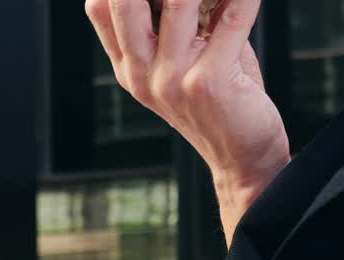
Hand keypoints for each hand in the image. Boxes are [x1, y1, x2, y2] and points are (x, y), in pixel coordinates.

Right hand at [86, 0, 290, 240]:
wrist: (244, 160)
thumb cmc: (220, 104)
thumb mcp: (184, 62)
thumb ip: (174, 22)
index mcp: (129, 68)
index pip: (100, 8)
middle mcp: (143, 74)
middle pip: (124, 0)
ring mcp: (173, 79)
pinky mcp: (211, 82)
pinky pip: (231, 17)